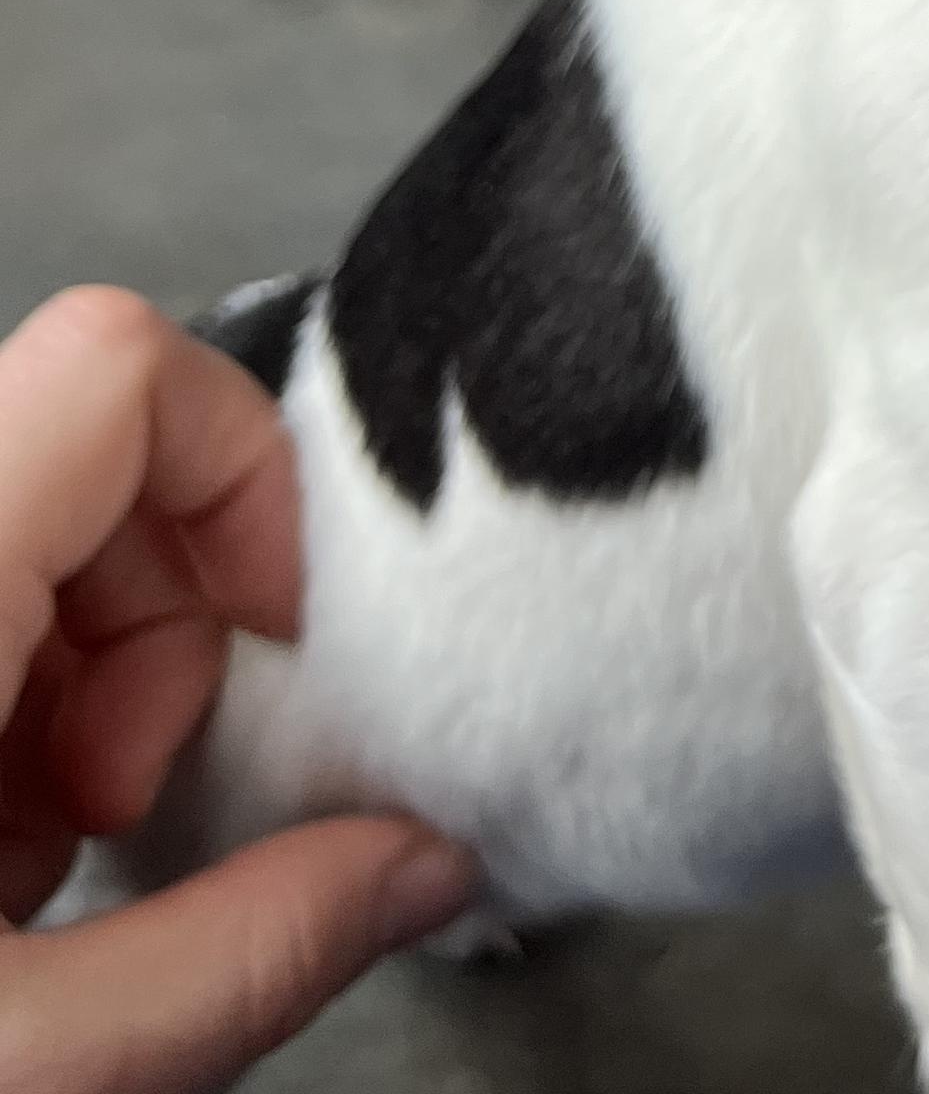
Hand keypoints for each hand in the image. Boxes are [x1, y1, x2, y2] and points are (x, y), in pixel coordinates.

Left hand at [0, 286, 474, 1093]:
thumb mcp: (24, 1069)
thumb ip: (249, 956)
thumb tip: (429, 866)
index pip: (118, 363)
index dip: (241, 476)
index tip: (271, 633)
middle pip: (93, 452)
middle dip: (166, 626)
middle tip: (131, 801)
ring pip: (28, 533)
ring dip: (83, 690)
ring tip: (36, 864)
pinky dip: (2, 722)